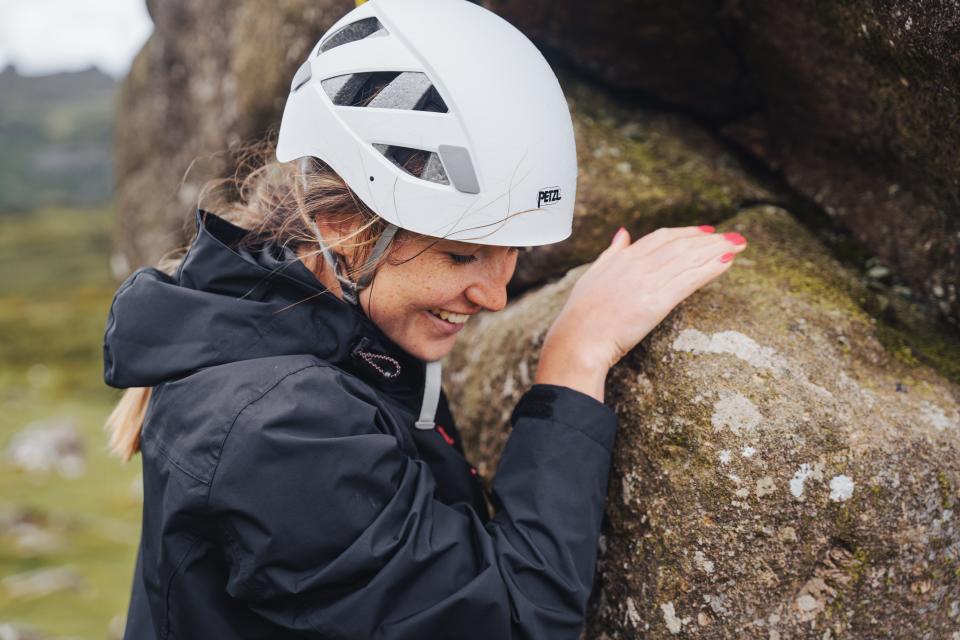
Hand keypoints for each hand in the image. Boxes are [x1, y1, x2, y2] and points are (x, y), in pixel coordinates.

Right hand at [540, 225, 746, 379]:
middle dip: (710, 239)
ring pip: (689, 259)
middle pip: (681, 245)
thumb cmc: (581, 316)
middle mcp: (638, 265)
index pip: (662, 238)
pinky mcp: (657, 301)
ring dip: (717, 250)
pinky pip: (690, 279)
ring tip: (737, 245)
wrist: (578, 340)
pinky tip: (727, 263)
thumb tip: (623, 234)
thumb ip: (611, 254)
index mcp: (623, 258)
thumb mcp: (593, 276)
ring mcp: (648, 282)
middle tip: (732, 237)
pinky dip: (710, 269)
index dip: (686, 233)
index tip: (705, 232)